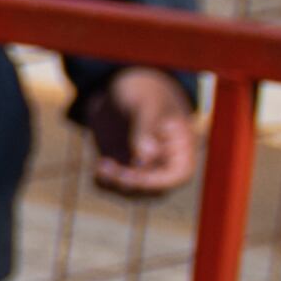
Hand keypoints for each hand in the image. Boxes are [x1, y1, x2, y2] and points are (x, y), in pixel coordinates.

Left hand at [81, 65, 199, 196]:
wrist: (122, 88)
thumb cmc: (144, 91)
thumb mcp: (146, 103)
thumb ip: (147, 128)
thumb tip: (146, 156)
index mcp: (183, 147)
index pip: (177, 177)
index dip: (154, 182)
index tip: (129, 172)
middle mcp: (166, 163)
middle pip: (151, 190)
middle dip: (128, 184)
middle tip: (106, 165)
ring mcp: (143, 169)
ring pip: (130, 192)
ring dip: (113, 184)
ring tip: (101, 164)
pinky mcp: (121, 169)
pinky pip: (113, 186)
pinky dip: (102, 182)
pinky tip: (97, 166)